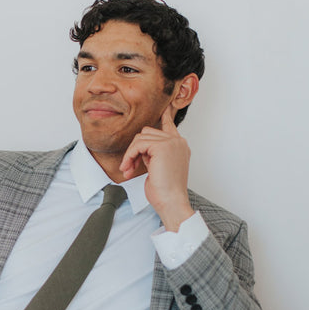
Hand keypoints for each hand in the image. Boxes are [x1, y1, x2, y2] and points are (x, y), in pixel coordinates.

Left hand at [119, 107, 193, 230]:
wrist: (171, 201)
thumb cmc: (165, 191)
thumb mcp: (159, 168)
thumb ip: (154, 154)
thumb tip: (141, 147)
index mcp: (179, 146)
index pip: (170, 126)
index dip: (165, 117)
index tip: (164, 108)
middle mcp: (178, 142)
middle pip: (147, 132)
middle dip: (135, 149)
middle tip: (129, 167)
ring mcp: (171, 142)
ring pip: (141, 137)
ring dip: (131, 154)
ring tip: (129, 169)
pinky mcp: (162, 146)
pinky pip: (138, 144)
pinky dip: (130, 155)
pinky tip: (129, 167)